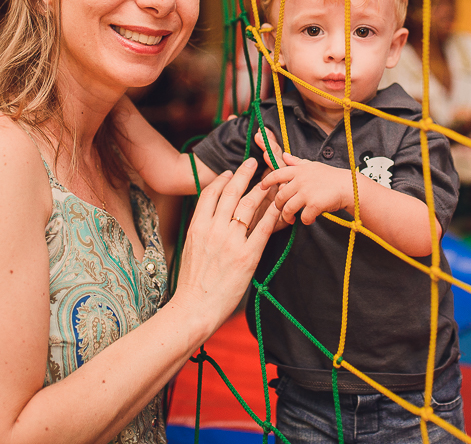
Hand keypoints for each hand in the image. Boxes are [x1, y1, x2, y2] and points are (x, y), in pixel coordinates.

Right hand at [169, 158, 280, 333]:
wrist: (194, 308)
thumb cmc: (192, 284)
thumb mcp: (191, 250)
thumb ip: (201, 232)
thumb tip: (209, 220)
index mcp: (197, 227)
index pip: (210, 194)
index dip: (221, 180)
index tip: (229, 172)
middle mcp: (213, 230)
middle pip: (230, 193)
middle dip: (243, 175)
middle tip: (252, 162)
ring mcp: (230, 242)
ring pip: (247, 205)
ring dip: (259, 189)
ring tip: (268, 179)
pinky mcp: (247, 256)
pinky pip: (263, 228)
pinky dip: (272, 213)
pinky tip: (279, 205)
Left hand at [258, 152, 351, 225]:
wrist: (349, 186)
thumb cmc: (330, 177)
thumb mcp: (312, 166)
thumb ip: (296, 162)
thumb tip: (284, 154)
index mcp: (299, 170)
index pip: (276, 174)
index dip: (266, 181)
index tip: (261, 187)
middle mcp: (300, 180)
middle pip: (280, 196)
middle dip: (278, 206)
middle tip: (282, 210)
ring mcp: (307, 192)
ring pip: (288, 208)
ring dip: (288, 216)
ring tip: (292, 219)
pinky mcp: (314, 204)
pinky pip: (303, 217)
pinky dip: (305, 221)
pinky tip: (309, 219)